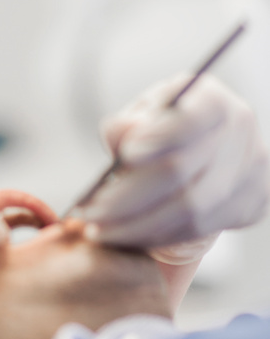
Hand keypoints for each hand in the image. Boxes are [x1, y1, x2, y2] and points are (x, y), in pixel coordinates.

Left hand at [84, 74, 269, 260]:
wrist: (204, 153)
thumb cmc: (164, 128)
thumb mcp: (143, 116)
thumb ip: (129, 123)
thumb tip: (124, 134)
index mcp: (212, 101)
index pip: (191, 118)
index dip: (161, 136)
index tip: (127, 155)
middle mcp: (239, 134)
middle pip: (182, 171)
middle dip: (128, 197)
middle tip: (88, 213)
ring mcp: (250, 172)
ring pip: (189, 210)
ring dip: (135, 226)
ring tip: (97, 230)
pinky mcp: (249, 206)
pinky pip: (196, 230)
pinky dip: (155, 236)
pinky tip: (124, 236)